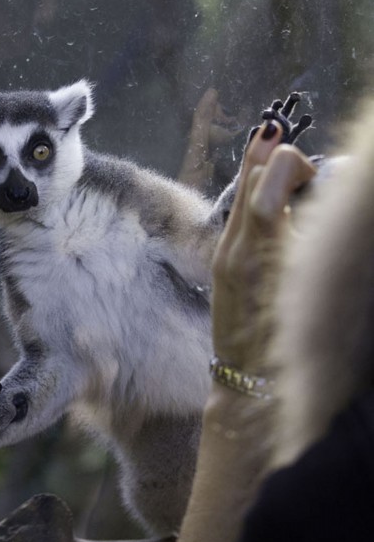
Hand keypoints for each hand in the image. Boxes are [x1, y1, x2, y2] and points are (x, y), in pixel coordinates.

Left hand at [212, 118, 315, 373]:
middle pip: (253, 176)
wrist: (250, 380)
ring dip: (265, 171)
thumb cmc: (291, 342)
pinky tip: (268, 180)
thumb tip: (320, 197)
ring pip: (241, 190)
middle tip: (305, 176)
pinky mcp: (221, 261)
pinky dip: (255, 192)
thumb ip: (310, 238)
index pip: (270, 180)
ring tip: (284, 160)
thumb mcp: (309, 287)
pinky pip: (238, 213)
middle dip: (280, 162)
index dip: (294, 164)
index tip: (314, 177)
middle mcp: (240, 247)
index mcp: (265, 253)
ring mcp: (226, 253)